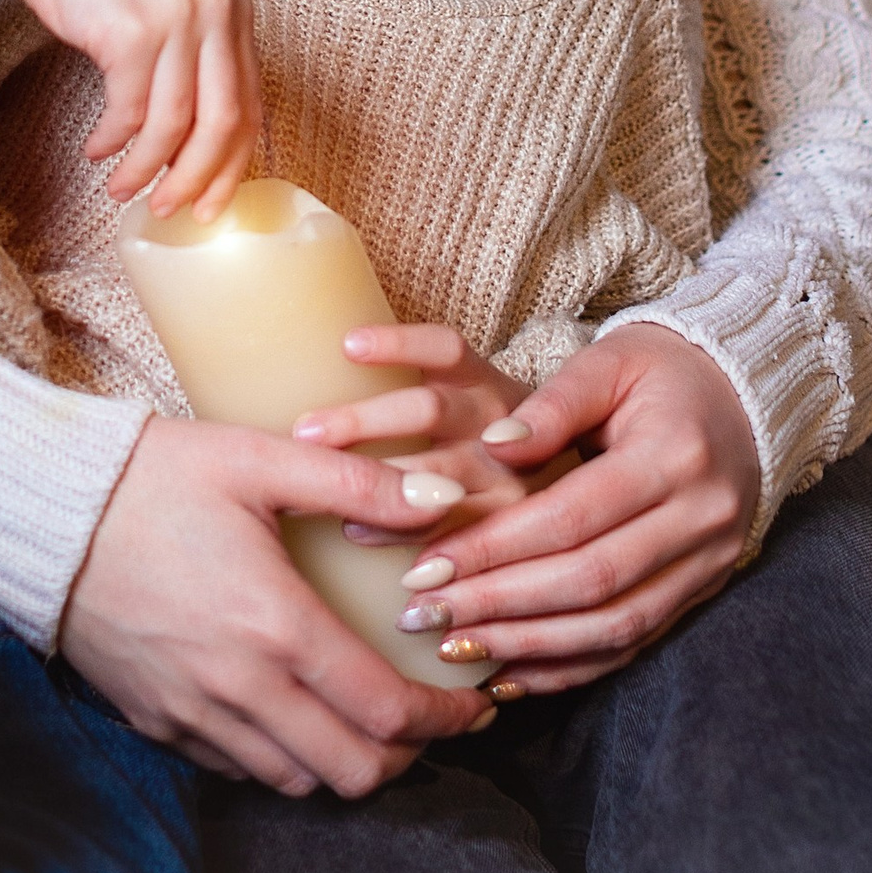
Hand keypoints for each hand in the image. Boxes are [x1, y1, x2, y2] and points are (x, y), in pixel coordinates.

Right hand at [1, 0, 260, 215]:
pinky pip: (130, 110)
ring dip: (144, 168)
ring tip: (122, 189)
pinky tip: (97, 149)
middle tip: (169, 210)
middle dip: (195, 179)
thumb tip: (200, 155)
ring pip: (174, 125)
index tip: (210, 205)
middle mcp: (216, 8)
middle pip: (222, 122)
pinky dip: (114, 140)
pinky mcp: (132, 30)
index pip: (250, 106)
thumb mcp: (170, 9)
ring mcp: (177, 17)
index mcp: (234, 7)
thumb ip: (197, 63)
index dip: (231, 166)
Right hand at [60, 417, 499, 793]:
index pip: (387, 712)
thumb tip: (443, 494)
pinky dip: (280, 757)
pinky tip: (291, 711)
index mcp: (275, 625)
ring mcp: (193, 714)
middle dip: (406, 756)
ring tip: (363, 716)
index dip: (446, 722)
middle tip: (426, 719)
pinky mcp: (156, 722)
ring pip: (296, 780)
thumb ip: (356, 482)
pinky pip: (238, 768)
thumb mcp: (257, 459)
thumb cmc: (151, 475)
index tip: (474, 707)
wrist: (40, 508)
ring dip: (342, 761)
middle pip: (352, 773)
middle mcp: (239, 688)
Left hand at [288, 322, 534, 533]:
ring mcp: (509, 473)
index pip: (446, 349)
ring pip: (436, 473)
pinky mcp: (508, 521)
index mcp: (484, 379)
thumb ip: (412, 389)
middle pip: (429, 410)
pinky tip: (355, 529)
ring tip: (317, 483)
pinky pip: (446, 525)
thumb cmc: (484, 439)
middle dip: (362, 421)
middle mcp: (500, 420)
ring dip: (372, 478)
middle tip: (304, 432)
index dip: (399, 343)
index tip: (348, 346)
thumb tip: (316, 370)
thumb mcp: (467, 400)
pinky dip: (398, 529)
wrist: (567, 488)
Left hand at [383, 324, 761, 695]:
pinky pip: (633, 646)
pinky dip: (570, 668)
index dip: (495, 548)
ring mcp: (708, 565)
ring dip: (528, 647)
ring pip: (613, 628)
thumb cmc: (661, 373)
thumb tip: (492, 447)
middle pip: (590, 583)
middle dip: (499, 606)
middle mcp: (700, 521)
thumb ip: (551, 405)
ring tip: (454, 648)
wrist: (743, 398)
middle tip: (423, 616)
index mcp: (674, 456)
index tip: (425, 567)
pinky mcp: (701, 593)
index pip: (572, 518)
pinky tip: (509, 676)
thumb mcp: (608, 361)